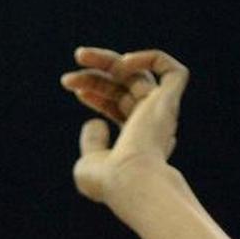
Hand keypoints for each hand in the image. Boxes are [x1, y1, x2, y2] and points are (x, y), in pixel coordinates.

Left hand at [60, 47, 188, 214]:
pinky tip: (123, 63)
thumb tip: (96, 121)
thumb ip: (92, 143)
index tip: (74, 89)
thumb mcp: (88, 165)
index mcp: (137, 142)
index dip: (97, 93)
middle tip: (66, 77)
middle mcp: (153, 127)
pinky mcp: (169, 103)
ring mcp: (162, 114)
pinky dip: (150, 58)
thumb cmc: (108, 181)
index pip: (120, 107)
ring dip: (107, 61)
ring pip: (140, 74)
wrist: (129, 180)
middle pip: (125, 88)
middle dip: (95, 76)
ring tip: (79, 56)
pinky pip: (173, 72)